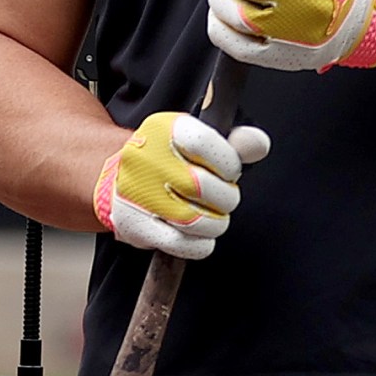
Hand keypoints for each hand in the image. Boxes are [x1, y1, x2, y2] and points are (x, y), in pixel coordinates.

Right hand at [91, 110, 269, 260]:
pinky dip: (200, 243)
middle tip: (220, 196)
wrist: (116, 182)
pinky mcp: (136, 227)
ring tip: (210, 214)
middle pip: (205, 187)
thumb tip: (258, 144)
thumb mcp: (197, 143)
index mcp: (163, 130)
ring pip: (199, 221)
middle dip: (225, 197)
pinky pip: (184, 245)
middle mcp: (146, 160)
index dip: (227, 162)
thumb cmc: (166, 163)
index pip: (203, 144)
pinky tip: (197, 233)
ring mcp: (138, 195)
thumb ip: (233, 144)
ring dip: (216, 222)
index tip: (228, 170)